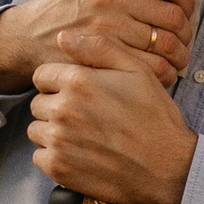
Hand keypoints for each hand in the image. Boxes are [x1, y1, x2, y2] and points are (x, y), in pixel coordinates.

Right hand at [0, 0, 193, 95]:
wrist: (32, 32)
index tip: (187, 10)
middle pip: (174, 16)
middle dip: (188, 30)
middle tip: (186, 37)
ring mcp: (107, 28)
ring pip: (167, 44)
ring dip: (181, 54)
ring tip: (179, 56)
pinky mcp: (103, 56)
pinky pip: (152, 67)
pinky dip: (166, 72)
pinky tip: (163, 70)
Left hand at [27, 55, 195, 203]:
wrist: (166, 167)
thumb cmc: (155, 117)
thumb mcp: (138, 71)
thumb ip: (100, 48)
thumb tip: (63, 36)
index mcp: (79, 81)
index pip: (42, 76)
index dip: (59, 83)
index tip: (76, 93)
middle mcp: (64, 109)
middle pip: (38, 103)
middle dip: (56, 107)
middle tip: (84, 117)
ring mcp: (59, 140)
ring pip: (37, 130)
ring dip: (53, 132)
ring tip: (82, 136)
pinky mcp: (58, 167)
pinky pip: (39, 157)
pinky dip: (54, 156)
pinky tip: (79, 155)